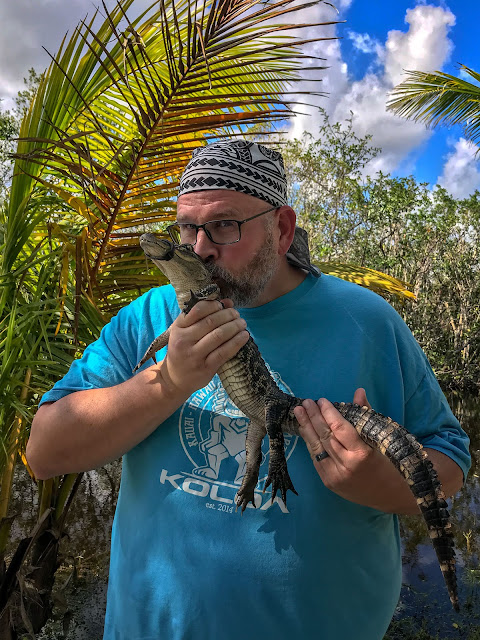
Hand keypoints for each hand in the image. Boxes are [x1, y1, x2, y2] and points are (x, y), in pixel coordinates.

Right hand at [158, 298, 248, 396]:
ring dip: (235, 326)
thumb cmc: (183, 350)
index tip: (223, 305)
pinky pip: (224, 352)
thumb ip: (202, 316)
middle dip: (228, 315)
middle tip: (237, 314)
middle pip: (211, 322)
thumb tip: (227, 302)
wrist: (174, 378)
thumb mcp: (185, 331)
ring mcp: (194, 355)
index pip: (198, 310)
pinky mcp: (206, 368)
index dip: (214, 305)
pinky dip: (237, 342)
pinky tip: (244, 336)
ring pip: (219, 335)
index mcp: (178, 328)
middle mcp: (183, 340)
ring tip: (242, 323)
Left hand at [293, 389, 418, 511]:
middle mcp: (346, 466)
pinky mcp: (329, 483)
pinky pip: (316, 459)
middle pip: (325, 437)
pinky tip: (305, 431)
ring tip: (298, 412)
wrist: (390, 496)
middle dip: (313, 417)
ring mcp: (335, 476)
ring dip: (306, 428)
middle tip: (305, 402)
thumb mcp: (381, 439)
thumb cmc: (390, 465)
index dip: (328, 413)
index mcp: (361, 454)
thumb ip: (365, 415)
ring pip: (316, 448)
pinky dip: (310, 443)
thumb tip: (358, 392)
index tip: (321, 400)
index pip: (340, 429)